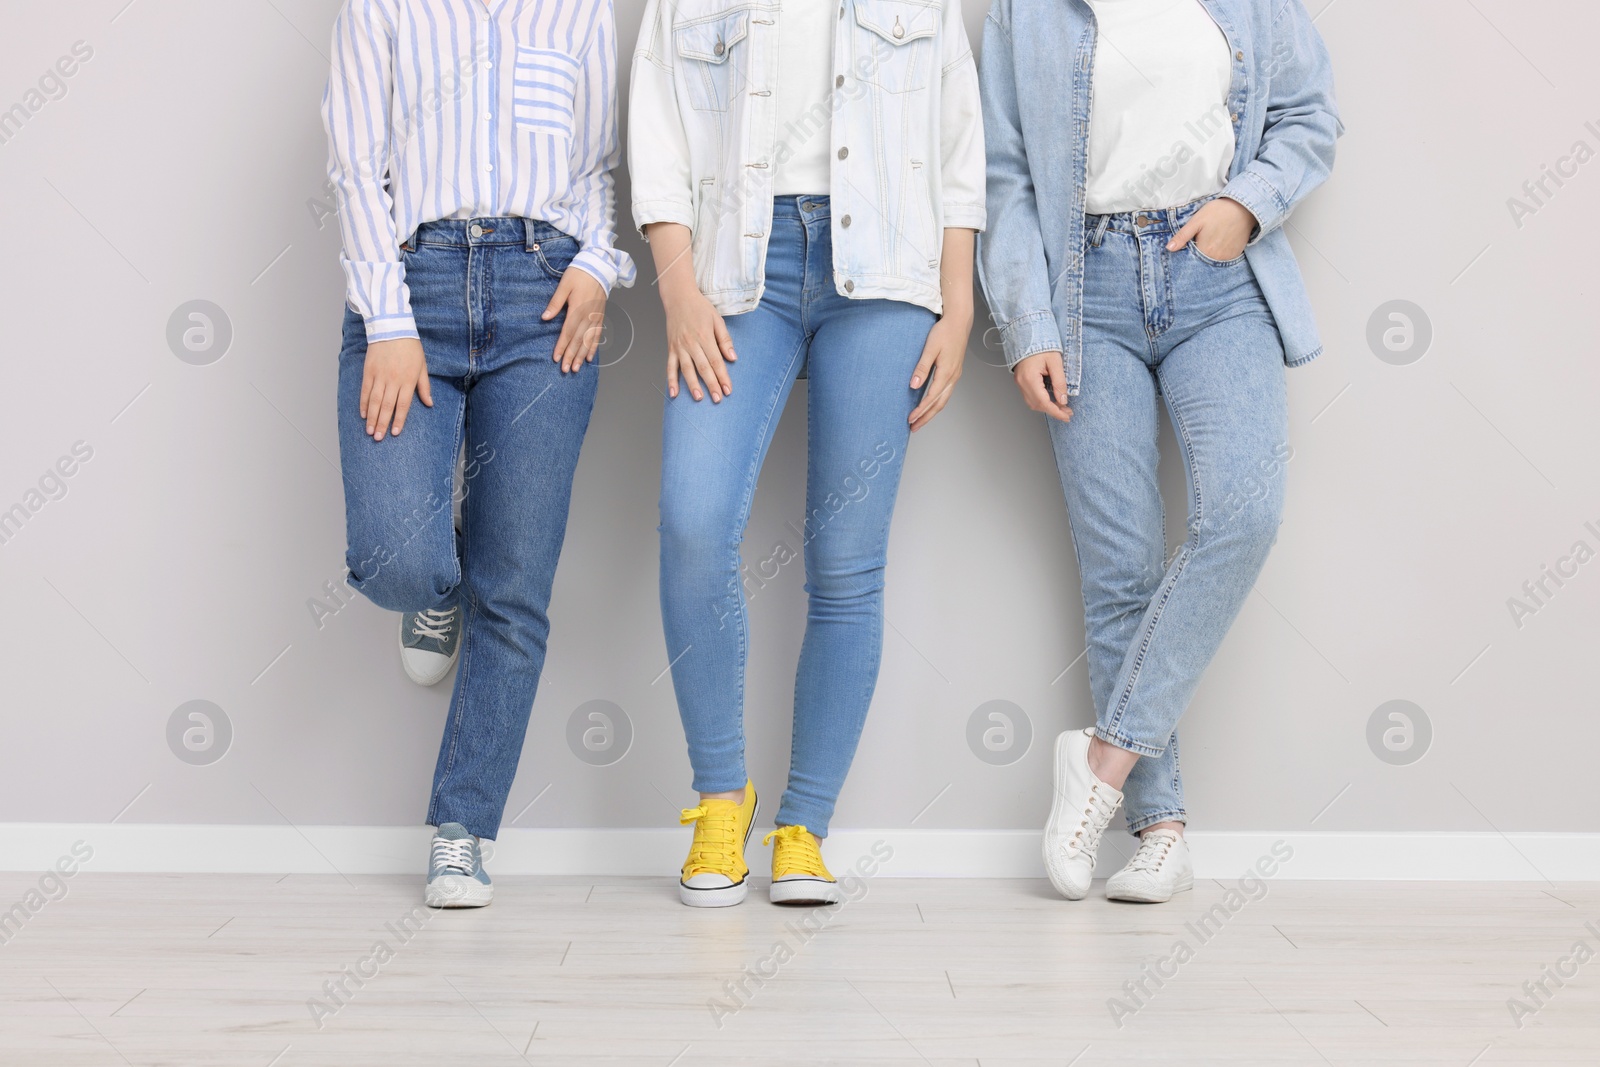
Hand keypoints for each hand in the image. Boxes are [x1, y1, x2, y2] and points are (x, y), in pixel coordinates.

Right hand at [360, 336, 431, 440]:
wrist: (392, 327)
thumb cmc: (411, 347)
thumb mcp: (422, 366)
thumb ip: (424, 386)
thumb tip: (430, 404)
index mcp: (408, 380)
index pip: (403, 405)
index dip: (399, 420)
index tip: (395, 433)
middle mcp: (393, 380)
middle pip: (386, 406)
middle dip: (382, 423)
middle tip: (378, 438)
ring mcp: (379, 376)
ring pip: (374, 401)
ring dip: (371, 417)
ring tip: (369, 431)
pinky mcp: (368, 371)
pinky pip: (364, 390)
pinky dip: (363, 403)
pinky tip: (363, 414)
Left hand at [542, 266, 608, 372]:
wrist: (599, 266)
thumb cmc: (579, 274)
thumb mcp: (564, 285)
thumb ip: (555, 303)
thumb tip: (544, 318)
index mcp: (577, 308)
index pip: (568, 332)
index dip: (561, 346)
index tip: (556, 358)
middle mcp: (588, 315)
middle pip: (578, 340)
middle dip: (571, 356)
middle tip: (565, 370)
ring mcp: (595, 317)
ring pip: (588, 340)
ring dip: (581, 355)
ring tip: (576, 368)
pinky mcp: (600, 315)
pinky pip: (597, 335)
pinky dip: (593, 347)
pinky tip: (589, 357)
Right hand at [644, 222, 735, 402]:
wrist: (678, 297)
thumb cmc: (699, 307)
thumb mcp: (717, 319)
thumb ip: (725, 339)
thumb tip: (733, 357)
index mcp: (704, 337)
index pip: (716, 361)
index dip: (722, 377)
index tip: (728, 389)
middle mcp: (691, 344)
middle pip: (703, 368)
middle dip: (711, 385)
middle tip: (718, 399)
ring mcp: (679, 347)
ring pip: (687, 370)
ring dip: (692, 385)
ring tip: (699, 398)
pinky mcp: (671, 348)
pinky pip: (670, 367)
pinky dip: (671, 380)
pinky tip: (674, 393)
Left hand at [908, 310, 969, 431]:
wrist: (959, 322)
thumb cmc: (944, 332)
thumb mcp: (930, 348)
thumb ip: (922, 368)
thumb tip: (914, 385)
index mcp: (947, 373)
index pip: (931, 398)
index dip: (921, 410)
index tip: (910, 419)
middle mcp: (953, 377)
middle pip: (939, 404)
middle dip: (926, 417)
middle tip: (914, 427)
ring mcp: (955, 376)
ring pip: (943, 400)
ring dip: (932, 412)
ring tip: (920, 421)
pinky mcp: (954, 372)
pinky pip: (945, 393)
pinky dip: (937, 403)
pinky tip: (930, 405)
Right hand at [1013, 350, 1072, 423]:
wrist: (1028, 334)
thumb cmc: (1041, 345)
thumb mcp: (1056, 362)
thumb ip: (1060, 382)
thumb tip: (1063, 400)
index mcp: (1030, 378)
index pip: (1043, 402)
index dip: (1056, 412)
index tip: (1066, 416)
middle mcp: (1022, 383)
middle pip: (1037, 405)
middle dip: (1053, 411)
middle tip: (1067, 413)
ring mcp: (1019, 383)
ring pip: (1032, 403)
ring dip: (1047, 407)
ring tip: (1061, 407)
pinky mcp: (1020, 381)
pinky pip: (1030, 397)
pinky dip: (1041, 401)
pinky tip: (1051, 400)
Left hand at [1166, 197, 1256, 261]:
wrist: (1243, 207)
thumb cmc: (1218, 212)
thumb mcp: (1196, 221)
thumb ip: (1182, 236)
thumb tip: (1169, 249)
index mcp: (1205, 250)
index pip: (1190, 260)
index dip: (1187, 254)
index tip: (1188, 246)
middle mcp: (1217, 258)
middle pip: (1201, 262)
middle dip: (1197, 255)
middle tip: (1201, 240)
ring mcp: (1228, 257)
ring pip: (1212, 261)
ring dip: (1209, 255)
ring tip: (1211, 240)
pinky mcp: (1236, 254)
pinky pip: (1223, 259)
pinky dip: (1219, 254)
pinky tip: (1219, 243)